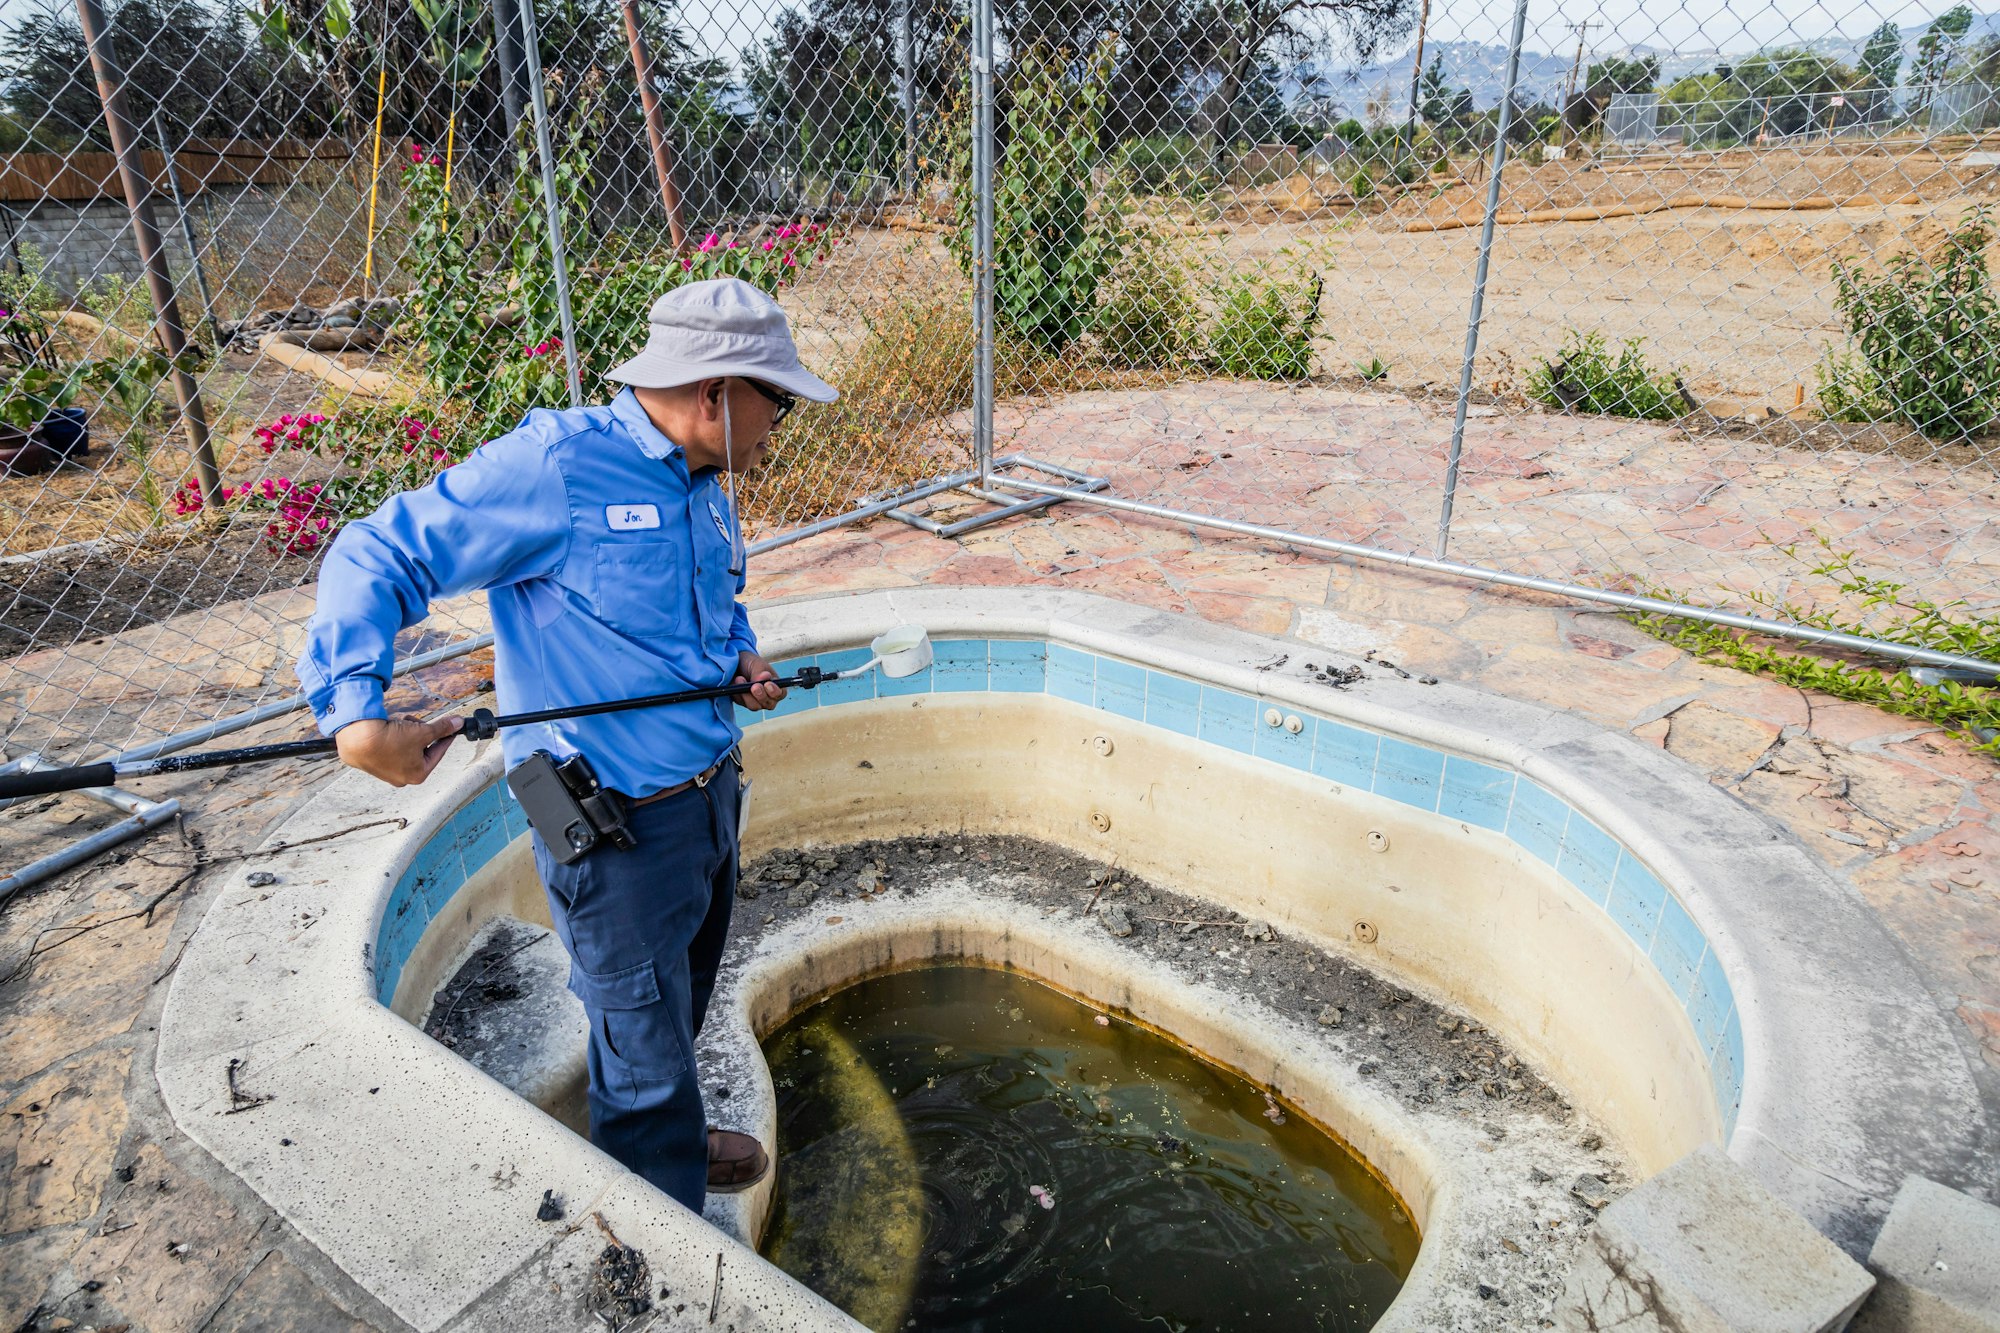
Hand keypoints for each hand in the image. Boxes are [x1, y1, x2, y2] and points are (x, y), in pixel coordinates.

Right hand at [334, 714, 462, 786]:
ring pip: (405, 747)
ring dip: (405, 732)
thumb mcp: (422, 732)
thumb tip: (457, 724)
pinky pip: (388, 747)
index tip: (450, 728)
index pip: (438, 752)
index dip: (445, 737)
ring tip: (398, 724)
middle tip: (416, 722)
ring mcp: (385, 771)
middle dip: (420, 732)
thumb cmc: (390, 740)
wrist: (357, 738)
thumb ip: (442, 728)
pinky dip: (391, 735)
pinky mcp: (371, 762)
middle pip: (421, 750)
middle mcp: (401, 777)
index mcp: (418, 774)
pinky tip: (386, 728)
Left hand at [733, 650, 785, 711]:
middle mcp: (767, 697)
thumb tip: (765, 677)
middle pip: (769, 704)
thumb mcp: (756, 664)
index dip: (775, 692)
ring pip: (754, 706)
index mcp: (775, 686)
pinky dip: (738, 693)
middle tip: (754, 686)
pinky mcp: (742, 702)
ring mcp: (755, 701)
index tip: (767, 684)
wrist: (734, 663)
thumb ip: (760, 672)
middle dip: (761, 695)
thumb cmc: (750, 663)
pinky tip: (735, 681)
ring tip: (740, 679)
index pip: (781, 694)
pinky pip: (741, 702)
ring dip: (747, 694)